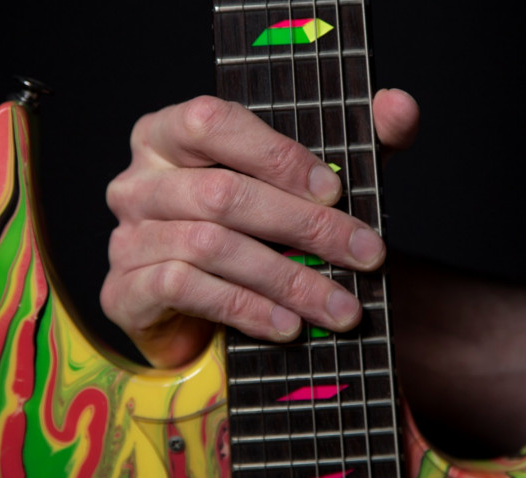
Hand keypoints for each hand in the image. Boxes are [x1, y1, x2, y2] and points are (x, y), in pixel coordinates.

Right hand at [101, 89, 418, 367]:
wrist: (206, 310)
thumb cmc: (258, 234)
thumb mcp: (310, 185)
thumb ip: (355, 141)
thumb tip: (400, 104)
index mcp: (170, 135)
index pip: (212, 121)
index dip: (275, 154)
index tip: (335, 191)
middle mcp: (139, 181)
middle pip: (222, 193)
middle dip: (305, 227)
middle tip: (366, 256)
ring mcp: (127, 236)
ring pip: (210, 246)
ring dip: (287, 279)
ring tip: (340, 306)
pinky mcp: (125, 289)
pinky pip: (187, 291)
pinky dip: (247, 308)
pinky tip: (289, 326)